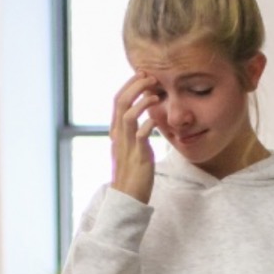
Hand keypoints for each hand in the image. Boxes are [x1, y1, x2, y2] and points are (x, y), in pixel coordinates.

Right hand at [110, 71, 159, 202]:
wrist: (128, 198)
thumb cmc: (132, 173)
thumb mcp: (132, 148)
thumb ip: (135, 133)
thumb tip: (147, 118)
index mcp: (116, 132)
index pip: (117, 101)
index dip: (128, 85)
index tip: (142, 75)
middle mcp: (118, 136)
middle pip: (120, 102)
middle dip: (134, 85)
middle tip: (150, 76)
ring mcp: (126, 145)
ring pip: (127, 115)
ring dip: (141, 100)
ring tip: (155, 93)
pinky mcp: (138, 156)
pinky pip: (140, 135)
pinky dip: (148, 124)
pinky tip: (157, 119)